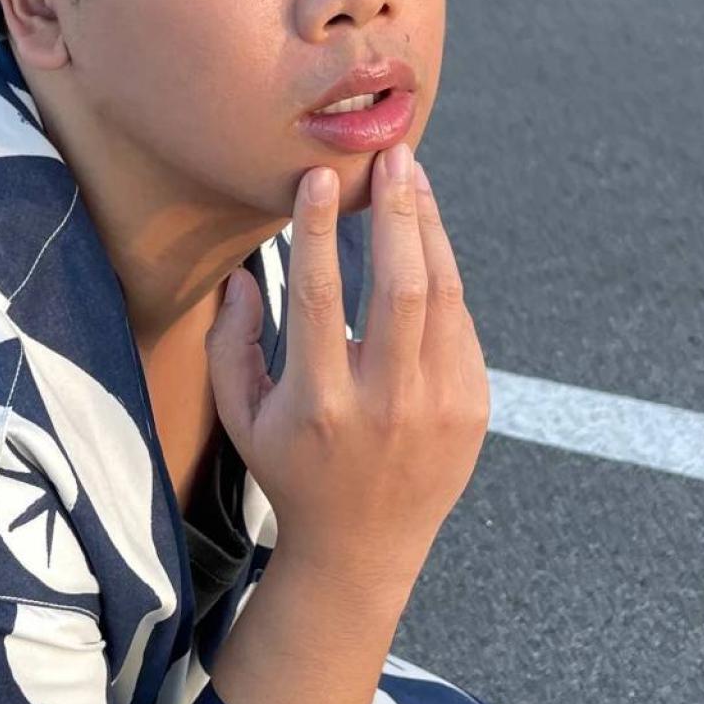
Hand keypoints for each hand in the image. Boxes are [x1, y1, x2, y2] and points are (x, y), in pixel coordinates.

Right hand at [206, 142, 489, 601]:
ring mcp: (439, 406)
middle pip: (400, 287)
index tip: (319, 177)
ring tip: (413, 178)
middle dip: (398, 211)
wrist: (364, 547)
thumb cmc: (292, 470)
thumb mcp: (241, 418)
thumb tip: (244, 272)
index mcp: (321, 405)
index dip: (319, 231)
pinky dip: (441, 274)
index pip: (320, 299)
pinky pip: (459, 322)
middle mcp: (386, 404)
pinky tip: (424, 237)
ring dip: (429, 228)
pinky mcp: (473, 405)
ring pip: (443, 296)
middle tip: (393, 155)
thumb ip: (230, 344)